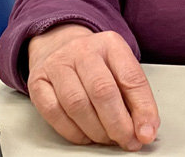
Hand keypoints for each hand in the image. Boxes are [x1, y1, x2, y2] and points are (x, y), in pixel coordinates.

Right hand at [26, 24, 159, 150]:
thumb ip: (135, 96)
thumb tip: (146, 129)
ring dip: (96, 131)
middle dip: (118, 124)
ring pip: (77, 104)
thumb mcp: (120, 68)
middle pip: (103, 92)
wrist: (59, 45)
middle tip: (127, 141)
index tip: (146, 132)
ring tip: (107, 139)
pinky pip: (54, 113)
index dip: (142, 109)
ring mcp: (57, 64)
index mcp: (111, 44)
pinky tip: (86, 135)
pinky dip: (73, 132)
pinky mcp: (37, 82)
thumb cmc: (95, 62)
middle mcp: (83, 50)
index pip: (131, 78)